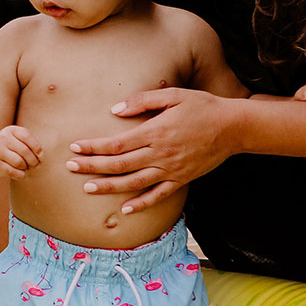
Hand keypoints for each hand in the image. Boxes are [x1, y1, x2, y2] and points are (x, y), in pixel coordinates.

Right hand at [0, 126, 43, 179]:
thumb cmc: (8, 146)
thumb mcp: (17, 139)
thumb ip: (30, 144)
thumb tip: (40, 157)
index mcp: (11, 130)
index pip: (26, 136)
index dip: (36, 147)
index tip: (40, 155)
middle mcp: (3, 139)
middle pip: (24, 151)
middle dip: (33, 160)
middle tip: (35, 165)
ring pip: (19, 162)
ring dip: (26, 167)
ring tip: (27, 168)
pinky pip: (12, 171)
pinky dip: (20, 174)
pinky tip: (22, 174)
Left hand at [65, 88, 237, 213]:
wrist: (234, 127)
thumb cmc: (202, 106)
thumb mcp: (173, 95)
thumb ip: (143, 101)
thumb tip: (115, 110)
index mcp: (155, 131)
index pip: (116, 143)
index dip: (94, 147)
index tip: (75, 147)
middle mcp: (160, 153)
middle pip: (119, 164)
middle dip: (92, 167)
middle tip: (70, 168)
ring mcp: (171, 169)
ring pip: (134, 183)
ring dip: (109, 187)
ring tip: (88, 189)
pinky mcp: (182, 179)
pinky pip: (158, 195)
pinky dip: (141, 203)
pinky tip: (125, 209)